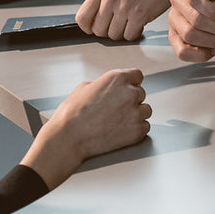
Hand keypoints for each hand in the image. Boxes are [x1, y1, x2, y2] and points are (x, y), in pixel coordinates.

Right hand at [23, 68, 150, 186]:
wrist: (68, 138)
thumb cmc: (71, 114)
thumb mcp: (84, 88)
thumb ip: (103, 84)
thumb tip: (110, 87)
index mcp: (117, 79)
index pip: (137, 75)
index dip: (131, 83)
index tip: (128, 89)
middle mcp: (129, 93)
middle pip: (141, 93)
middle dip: (131, 100)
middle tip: (116, 110)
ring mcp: (135, 112)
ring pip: (145, 110)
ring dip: (136, 114)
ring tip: (118, 121)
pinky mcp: (136, 131)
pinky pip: (145, 126)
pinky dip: (137, 129)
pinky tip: (122, 130)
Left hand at [76, 0, 182, 40]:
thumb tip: (95, 18)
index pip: (82, 18)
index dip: (88, 28)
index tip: (95, 28)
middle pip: (98, 30)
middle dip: (109, 30)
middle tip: (119, 24)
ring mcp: (124, 7)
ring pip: (114, 35)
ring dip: (123, 32)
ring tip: (131, 21)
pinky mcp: (139, 15)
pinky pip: (130, 36)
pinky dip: (135, 33)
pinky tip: (140, 22)